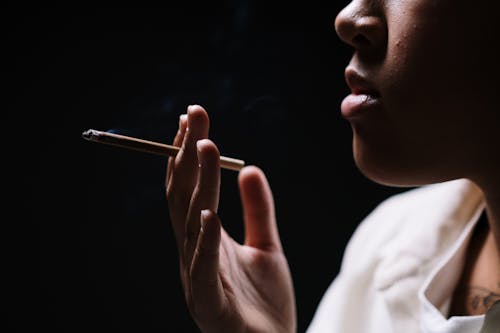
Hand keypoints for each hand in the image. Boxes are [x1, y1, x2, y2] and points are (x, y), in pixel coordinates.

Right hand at [166, 105, 295, 332]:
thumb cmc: (265, 304)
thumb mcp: (267, 247)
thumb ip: (259, 210)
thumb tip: (252, 168)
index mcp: (205, 240)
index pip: (192, 188)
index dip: (190, 154)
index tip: (193, 118)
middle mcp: (195, 253)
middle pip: (187, 196)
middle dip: (189, 155)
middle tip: (194, 115)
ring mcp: (198, 279)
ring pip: (191, 225)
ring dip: (198, 185)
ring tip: (204, 147)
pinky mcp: (210, 306)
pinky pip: (203, 269)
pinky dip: (204, 241)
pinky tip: (208, 213)